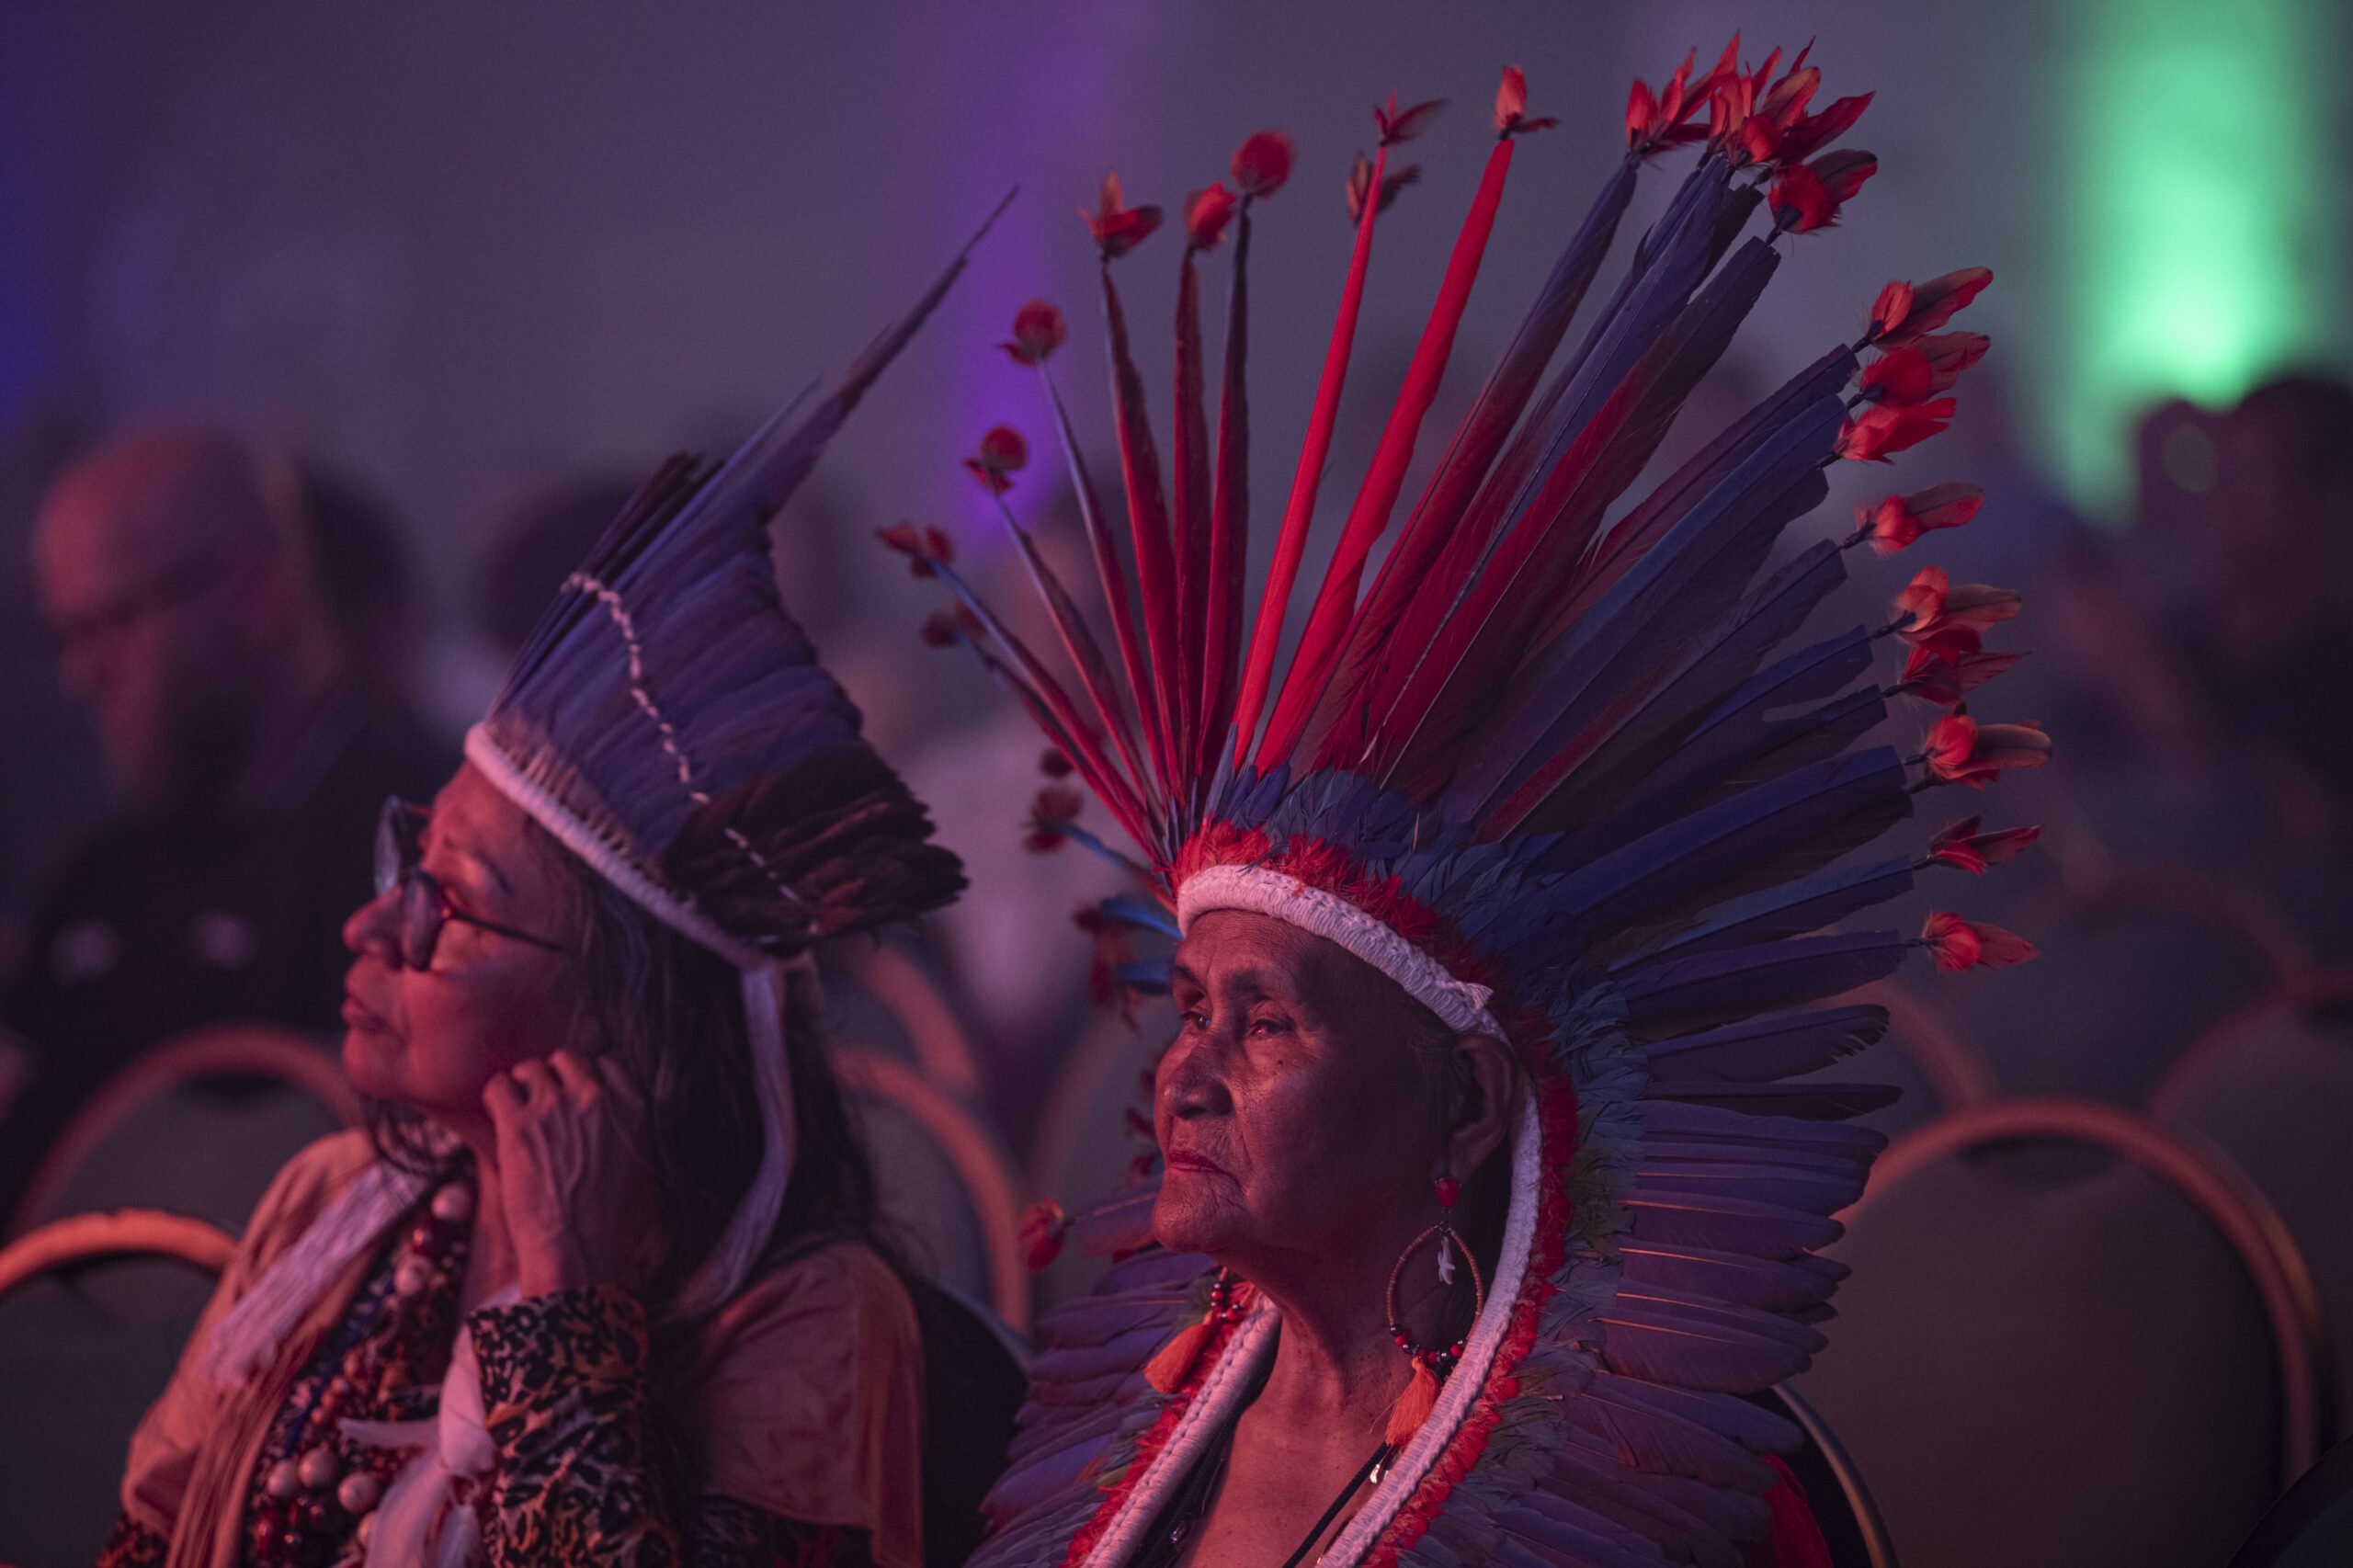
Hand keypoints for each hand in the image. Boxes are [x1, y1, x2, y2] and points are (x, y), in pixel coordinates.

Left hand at [483, 1050, 657, 1297]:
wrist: (581, 1256)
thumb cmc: (617, 1230)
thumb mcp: (647, 1175)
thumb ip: (635, 1140)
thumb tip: (624, 1137)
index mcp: (634, 1108)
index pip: (608, 1064)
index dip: (589, 1081)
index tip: (579, 1101)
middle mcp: (596, 1098)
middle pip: (568, 1059)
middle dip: (555, 1078)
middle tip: (545, 1106)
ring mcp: (555, 1108)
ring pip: (531, 1068)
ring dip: (523, 1088)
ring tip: (519, 1115)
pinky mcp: (517, 1125)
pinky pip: (498, 1086)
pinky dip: (497, 1098)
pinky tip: (501, 1121)